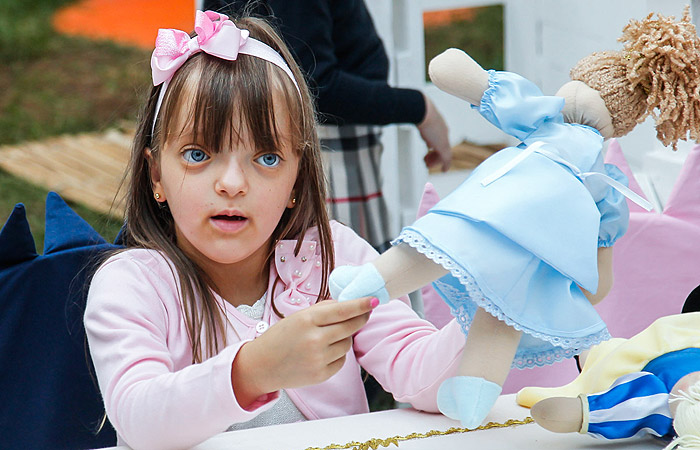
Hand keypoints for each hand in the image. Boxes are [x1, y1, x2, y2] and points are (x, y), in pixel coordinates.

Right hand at [231, 297, 375, 406]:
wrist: (261, 366)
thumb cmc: (280, 337)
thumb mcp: (298, 317)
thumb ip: (323, 310)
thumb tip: (349, 304)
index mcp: (307, 320)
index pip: (342, 310)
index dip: (361, 305)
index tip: (374, 300)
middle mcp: (314, 339)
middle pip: (350, 327)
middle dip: (361, 318)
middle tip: (365, 313)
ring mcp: (318, 359)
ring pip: (347, 344)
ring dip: (344, 337)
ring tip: (328, 336)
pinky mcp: (321, 375)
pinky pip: (341, 360)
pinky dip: (337, 354)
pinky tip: (324, 352)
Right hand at [418, 94, 451, 171]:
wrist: (423, 111)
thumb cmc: (419, 110)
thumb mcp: (418, 115)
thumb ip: (415, 118)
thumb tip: (405, 114)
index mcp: (439, 124)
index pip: (438, 137)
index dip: (433, 145)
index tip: (428, 150)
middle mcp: (443, 132)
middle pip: (441, 147)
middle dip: (434, 155)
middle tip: (427, 161)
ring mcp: (444, 139)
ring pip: (443, 154)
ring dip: (435, 161)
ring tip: (428, 165)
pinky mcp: (443, 146)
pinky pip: (446, 159)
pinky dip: (446, 165)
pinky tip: (444, 170)